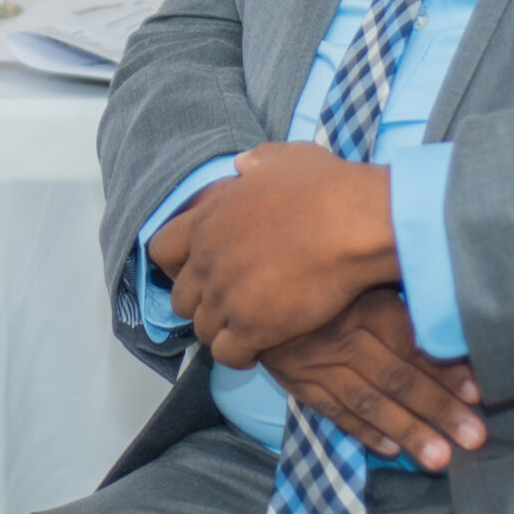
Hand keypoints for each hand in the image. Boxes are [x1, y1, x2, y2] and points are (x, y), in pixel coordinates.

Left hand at [165, 142, 399, 367]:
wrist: (352, 224)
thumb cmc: (324, 188)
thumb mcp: (286, 158)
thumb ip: (256, 162)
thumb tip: (242, 164)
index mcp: (207, 220)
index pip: (161, 249)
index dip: (176, 263)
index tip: (198, 269)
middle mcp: (207, 260)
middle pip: (181, 298)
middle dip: (201, 303)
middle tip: (229, 304)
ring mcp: (226, 297)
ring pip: (202, 329)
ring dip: (221, 330)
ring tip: (246, 328)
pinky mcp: (252, 328)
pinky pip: (226, 354)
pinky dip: (238, 356)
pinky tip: (257, 349)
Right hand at [261, 289, 484, 469]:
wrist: (259, 288)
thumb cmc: (330, 278)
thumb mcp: (368, 275)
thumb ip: (406, 292)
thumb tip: (456, 310)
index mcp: (364, 305)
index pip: (410, 343)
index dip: (445, 369)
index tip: (477, 392)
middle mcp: (342, 337)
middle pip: (395, 377)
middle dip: (437, 409)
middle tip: (473, 437)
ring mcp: (316, 364)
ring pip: (367, 402)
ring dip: (406, 431)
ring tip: (439, 458)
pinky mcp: (299, 383)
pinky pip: (334, 411)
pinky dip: (363, 432)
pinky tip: (391, 450)